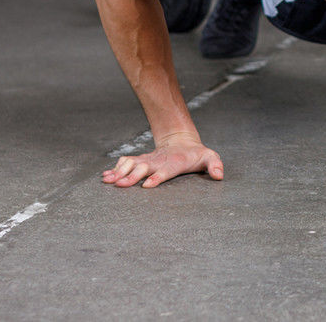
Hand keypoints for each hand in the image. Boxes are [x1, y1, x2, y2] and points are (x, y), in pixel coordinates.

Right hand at [101, 132, 224, 188]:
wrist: (181, 141)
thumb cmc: (196, 154)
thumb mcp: (209, 157)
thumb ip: (215, 165)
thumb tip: (219, 175)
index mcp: (174, 163)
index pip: (165, 171)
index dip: (157, 177)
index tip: (147, 185)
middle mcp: (158, 161)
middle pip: (144, 168)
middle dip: (132, 176)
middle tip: (121, 185)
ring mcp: (148, 160)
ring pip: (131, 164)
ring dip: (120, 172)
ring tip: (107, 181)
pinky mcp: (141, 161)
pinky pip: (126, 163)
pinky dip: (115, 169)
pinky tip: (105, 177)